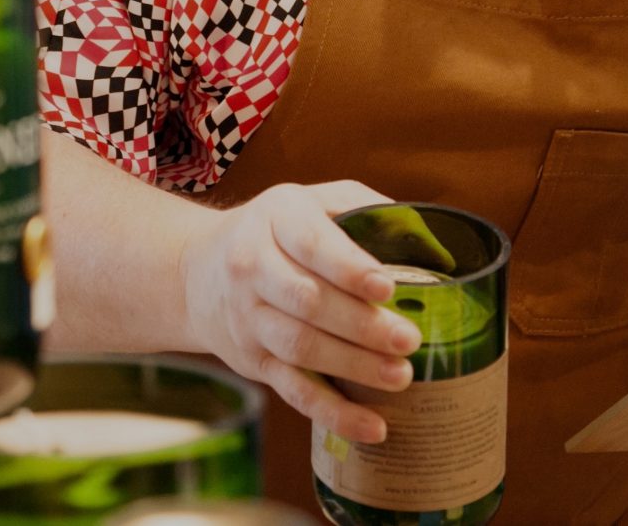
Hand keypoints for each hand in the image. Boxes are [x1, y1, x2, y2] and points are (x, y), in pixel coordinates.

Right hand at [179, 180, 422, 444]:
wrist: (197, 269)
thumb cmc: (277, 231)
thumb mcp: (311, 200)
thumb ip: (363, 208)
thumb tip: (429, 241)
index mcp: (277, 219)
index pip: (312, 245)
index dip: (350, 268)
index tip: (388, 286)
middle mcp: (253, 267)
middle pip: (307, 301)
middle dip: (362, 325)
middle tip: (409, 340)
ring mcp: (248, 317)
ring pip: (300, 347)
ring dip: (353, 366)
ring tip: (401, 376)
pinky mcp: (253, 360)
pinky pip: (293, 390)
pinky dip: (332, 413)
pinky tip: (372, 426)